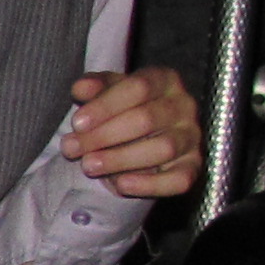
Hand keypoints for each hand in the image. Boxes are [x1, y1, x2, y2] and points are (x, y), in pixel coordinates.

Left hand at [64, 66, 201, 199]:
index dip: (106, 105)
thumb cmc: (122, 108)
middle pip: (146, 119)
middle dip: (103, 136)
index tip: (77, 123)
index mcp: (165, 80)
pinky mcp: (193, 166)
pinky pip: (178, 179)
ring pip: (162, 148)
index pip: (139, 87)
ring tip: (88, 165)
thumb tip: (81, 88)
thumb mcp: (107, 92)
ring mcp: (191, 137)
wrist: (140, 137)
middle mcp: (184, 106)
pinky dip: (150, 184)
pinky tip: (120, 184)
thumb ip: (95, 87)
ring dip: (120, 159)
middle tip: (71, 148)